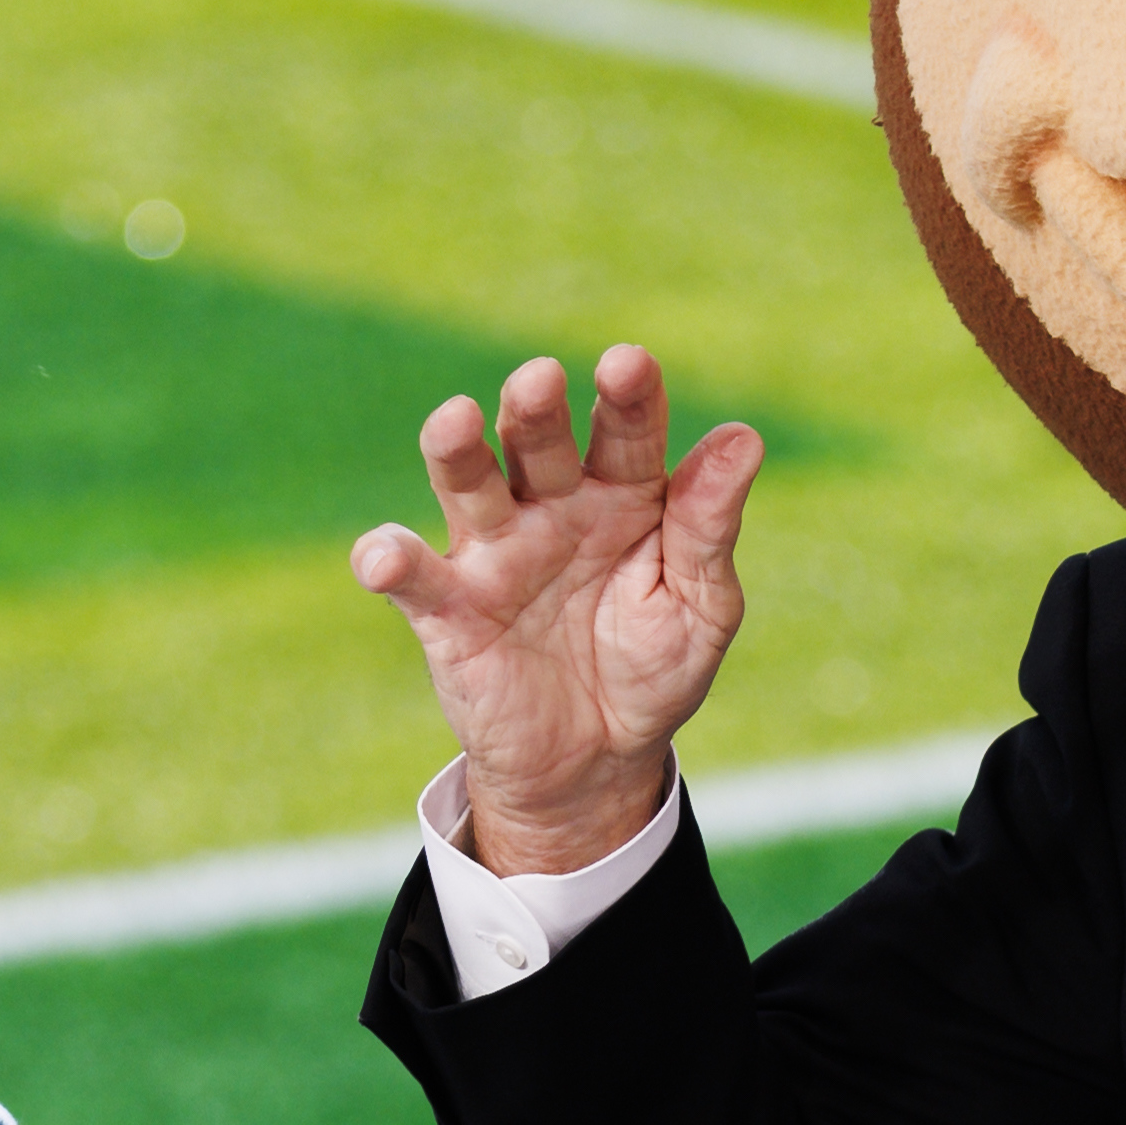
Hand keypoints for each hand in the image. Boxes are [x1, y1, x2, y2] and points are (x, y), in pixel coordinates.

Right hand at [349, 346, 764, 876]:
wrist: (602, 761)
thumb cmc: (655, 668)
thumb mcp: (700, 605)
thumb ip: (709, 526)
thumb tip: (743, 437)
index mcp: (623, 494)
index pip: (624, 432)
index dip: (627, 396)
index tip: (629, 363)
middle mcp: (551, 507)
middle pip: (536, 441)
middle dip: (536, 409)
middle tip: (542, 379)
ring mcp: (495, 554)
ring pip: (469, 485)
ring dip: (458, 451)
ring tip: (456, 419)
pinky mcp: (449, 612)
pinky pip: (415, 579)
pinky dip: (392, 560)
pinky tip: (382, 554)